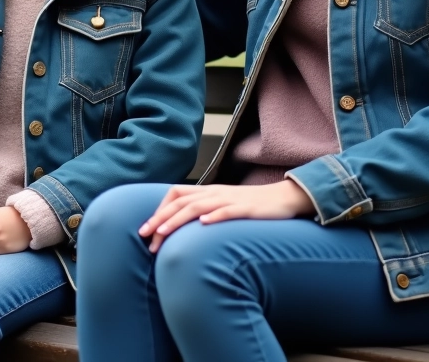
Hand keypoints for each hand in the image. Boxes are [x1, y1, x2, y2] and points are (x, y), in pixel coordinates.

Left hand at [137, 180, 314, 252]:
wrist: (283, 199)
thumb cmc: (251, 206)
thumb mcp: (223, 206)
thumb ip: (204, 211)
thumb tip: (182, 227)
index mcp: (208, 192)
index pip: (176, 194)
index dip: (159, 209)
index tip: (147, 229)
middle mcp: (215, 193)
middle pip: (181, 201)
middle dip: (161, 217)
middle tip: (145, 235)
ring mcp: (231, 200)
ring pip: (199, 205)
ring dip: (178, 218)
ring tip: (164, 232)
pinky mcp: (247, 208)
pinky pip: (228, 210)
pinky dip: (214, 216)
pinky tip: (204, 224)